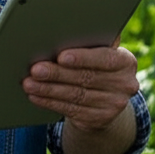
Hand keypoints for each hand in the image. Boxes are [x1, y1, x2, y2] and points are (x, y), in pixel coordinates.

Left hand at [21, 40, 138, 132]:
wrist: (106, 98)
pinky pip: (71, 109)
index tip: (61, 56)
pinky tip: (35, 95)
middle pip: (86, 77)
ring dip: (48, 89)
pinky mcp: (100, 119)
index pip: (105, 58)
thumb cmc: (94, 64)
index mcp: (126, 61)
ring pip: (75, 95)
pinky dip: (49, 102)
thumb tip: (58, 34)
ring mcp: (114, 104)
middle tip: (35, 69)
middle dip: (57, 73)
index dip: (82, 58)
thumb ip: (89, 43)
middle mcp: (125, 84)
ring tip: (29, 83)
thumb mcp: (98, 53)